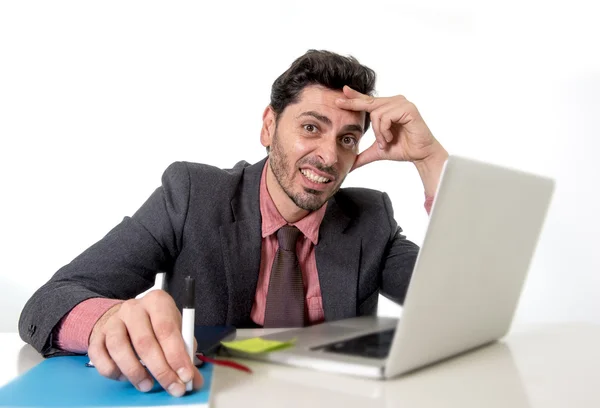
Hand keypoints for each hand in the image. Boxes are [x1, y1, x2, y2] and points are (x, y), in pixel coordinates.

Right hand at [88, 290, 202, 396]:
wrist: (125, 316)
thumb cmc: (156, 324)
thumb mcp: (175, 330)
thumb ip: (185, 352)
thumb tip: (193, 379)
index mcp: (157, 301)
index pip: (167, 329)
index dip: (177, 355)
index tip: (185, 375)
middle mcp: (133, 308)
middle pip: (144, 342)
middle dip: (161, 370)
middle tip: (172, 386)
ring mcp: (112, 321)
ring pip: (119, 349)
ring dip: (135, 373)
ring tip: (147, 385)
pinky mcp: (97, 336)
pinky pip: (100, 357)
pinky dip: (113, 371)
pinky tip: (126, 377)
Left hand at [335, 86, 445, 170]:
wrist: (420, 155)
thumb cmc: (402, 149)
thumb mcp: (377, 151)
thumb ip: (363, 155)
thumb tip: (350, 166)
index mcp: (387, 107)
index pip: (368, 100)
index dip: (354, 96)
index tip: (342, 91)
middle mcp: (394, 101)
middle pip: (368, 102)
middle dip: (353, 105)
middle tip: (337, 103)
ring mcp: (402, 103)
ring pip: (376, 113)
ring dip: (378, 132)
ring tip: (385, 142)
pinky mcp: (408, 109)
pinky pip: (386, 117)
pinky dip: (384, 131)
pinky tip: (391, 138)